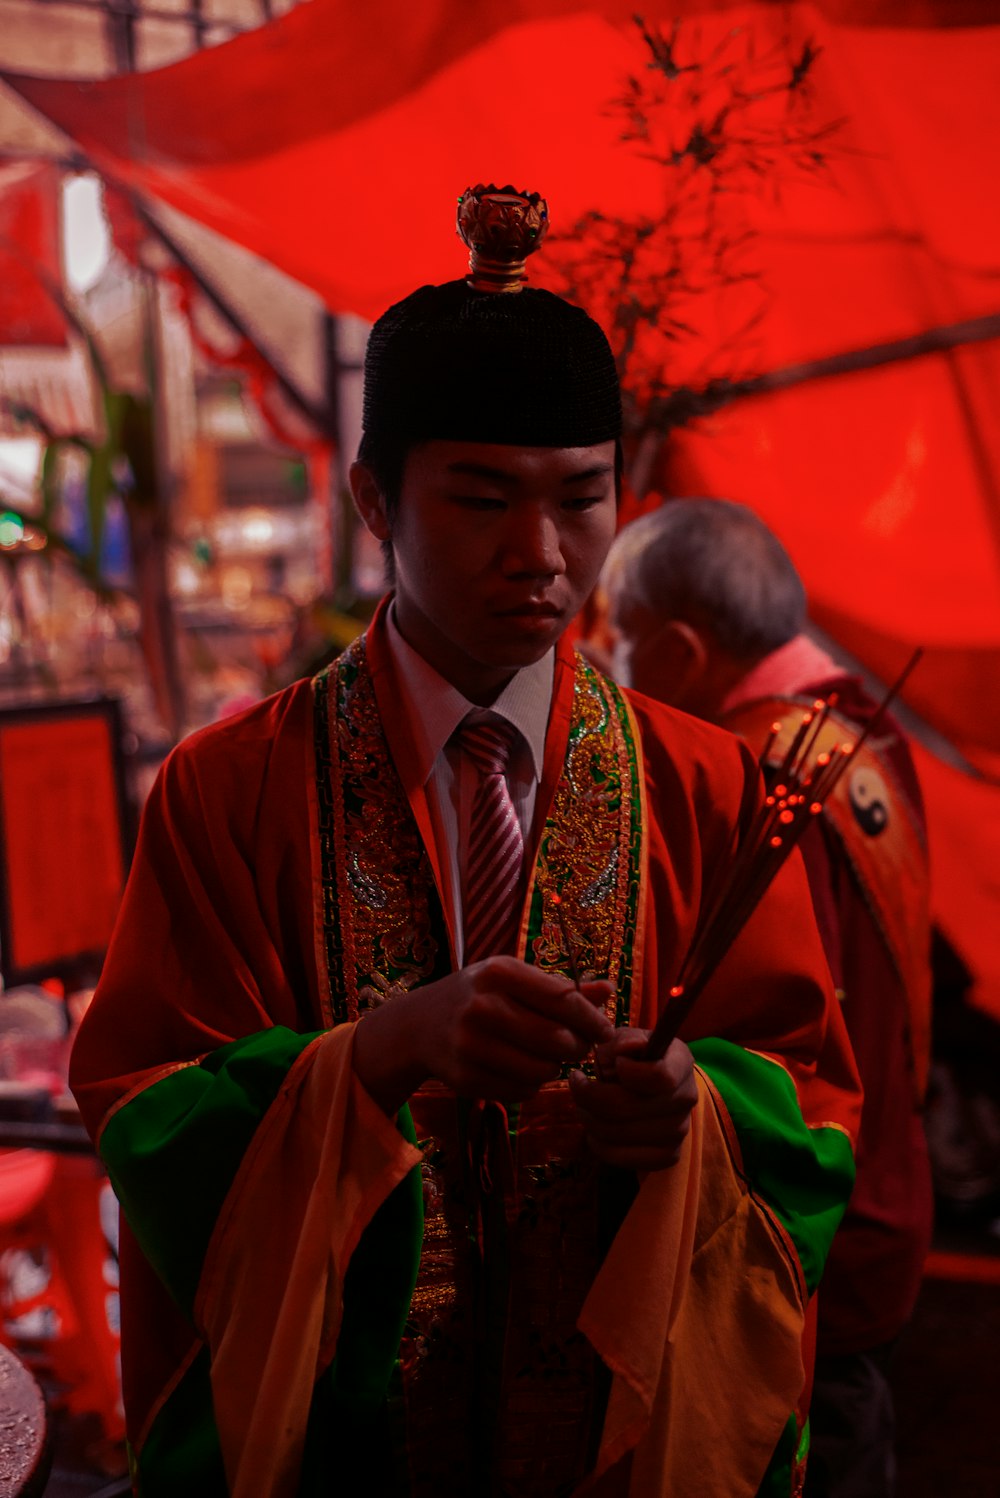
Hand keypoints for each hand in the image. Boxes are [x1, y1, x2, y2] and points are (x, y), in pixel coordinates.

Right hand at [353, 956, 615, 1112]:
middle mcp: (482, 1007)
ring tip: (544, 1056)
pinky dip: (530, 1085)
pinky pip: (522, 1091)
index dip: (592, 1019)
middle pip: (557, 1039)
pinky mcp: (465, 1078)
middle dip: (577, 1047)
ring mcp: (470, 1045)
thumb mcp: (514, 980)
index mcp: (499, 973)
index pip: (563, 1000)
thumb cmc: (480, 996)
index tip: (605, 1031)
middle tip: (577, 1047)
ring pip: (543, 1070)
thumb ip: (560, 988)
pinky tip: (518, 1068)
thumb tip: (609, 990)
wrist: (419, 1025)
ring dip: (554, 1068)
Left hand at [568, 1027, 697, 1170]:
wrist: (656, 1089)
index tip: (613, 1065)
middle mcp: (686, 1098)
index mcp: (681, 1063)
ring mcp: (679, 1131)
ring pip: (616, 1133)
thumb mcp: (627, 1041)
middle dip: (588, 1095)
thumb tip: (622, 1055)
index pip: (658, 1076)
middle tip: (577, 1084)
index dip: (626, 1071)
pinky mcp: (667, 1156)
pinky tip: (596, 1127)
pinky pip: (618, 1156)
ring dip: (588, 1118)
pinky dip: (596, 1142)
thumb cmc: (636, 1058)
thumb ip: (622, 1042)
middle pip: (625, 1107)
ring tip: (584, 1105)